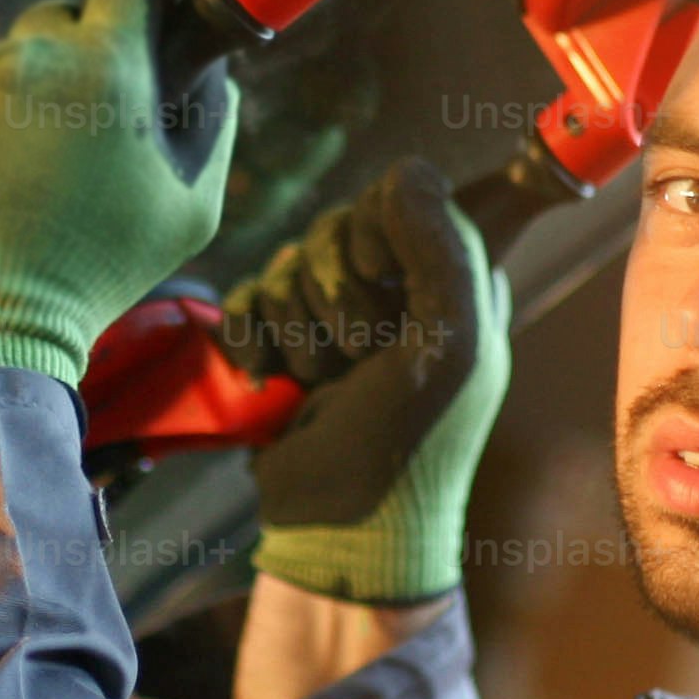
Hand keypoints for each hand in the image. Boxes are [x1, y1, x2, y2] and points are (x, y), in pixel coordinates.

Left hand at [0, 0, 236, 388]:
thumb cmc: (92, 275)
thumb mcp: (187, 214)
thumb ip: (210, 128)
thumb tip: (212, 76)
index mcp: (108, 66)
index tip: (136, 26)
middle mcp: (31, 52)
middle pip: (58, 16)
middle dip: (72, 57)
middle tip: (72, 129)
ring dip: (10, 97)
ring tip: (9, 177)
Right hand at [220, 158, 511, 604]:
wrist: (340, 527)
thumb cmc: (411, 445)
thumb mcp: (448, 343)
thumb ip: (441, 245)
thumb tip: (404, 171)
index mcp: (454, 279)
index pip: (403, 193)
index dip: (381, 228)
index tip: (387, 281)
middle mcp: (397, 289)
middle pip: (335, 225)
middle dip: (334, 294)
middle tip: (356, 355)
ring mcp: (334, 317)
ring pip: (287, 262)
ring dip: (296, 329)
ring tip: (320, 383)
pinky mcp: (280, 344)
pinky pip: (245, 298)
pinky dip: (250, 340)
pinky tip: (267, 379)